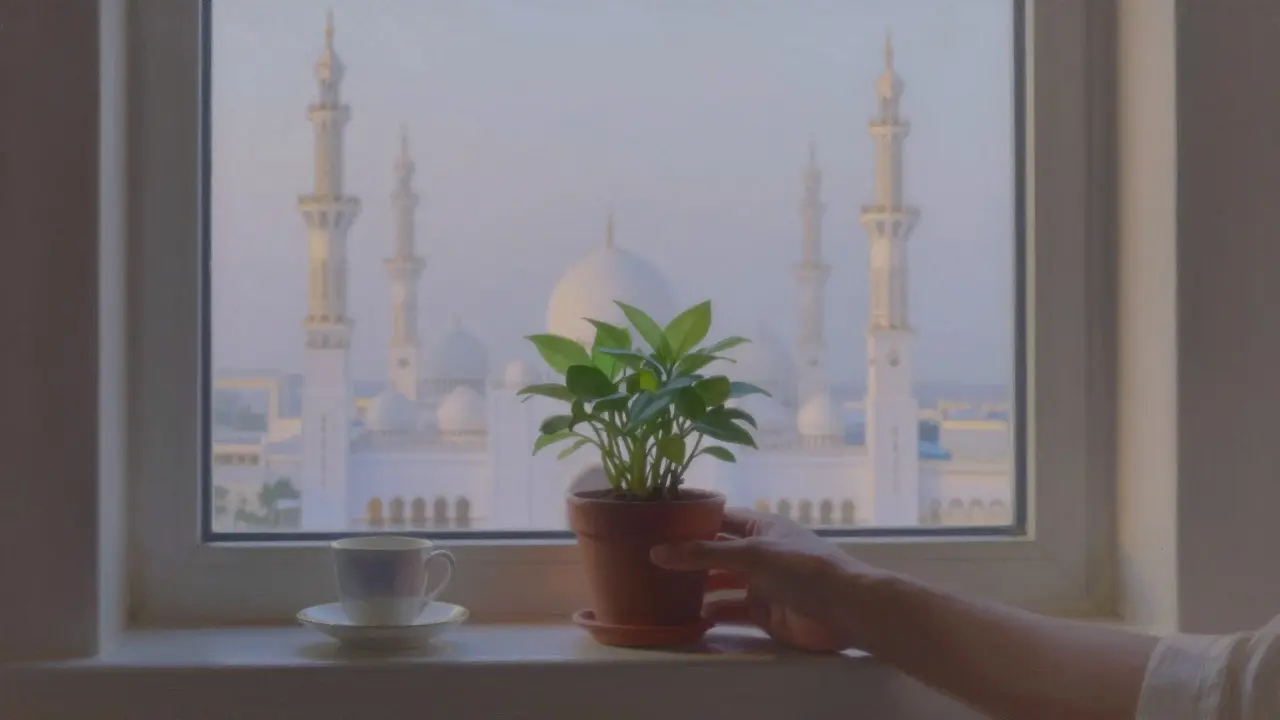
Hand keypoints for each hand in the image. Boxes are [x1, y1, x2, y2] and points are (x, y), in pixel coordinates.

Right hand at [650, 508, 885, 651]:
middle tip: (646, 560)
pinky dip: (711, 613)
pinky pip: (730, 610)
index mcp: (759, 526)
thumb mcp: (751, 554)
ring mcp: (760, 583)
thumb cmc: (801, 567)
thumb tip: (656, 552)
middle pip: (715, 552)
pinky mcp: (762, 612)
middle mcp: (757, 551)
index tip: (653, 522)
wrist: (844, 608)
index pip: (718, 517)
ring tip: (659, 589)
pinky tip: (687, 617)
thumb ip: (704, 554)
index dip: (689, 519)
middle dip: (687, 556)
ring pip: (720, 582)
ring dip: (695, 586)